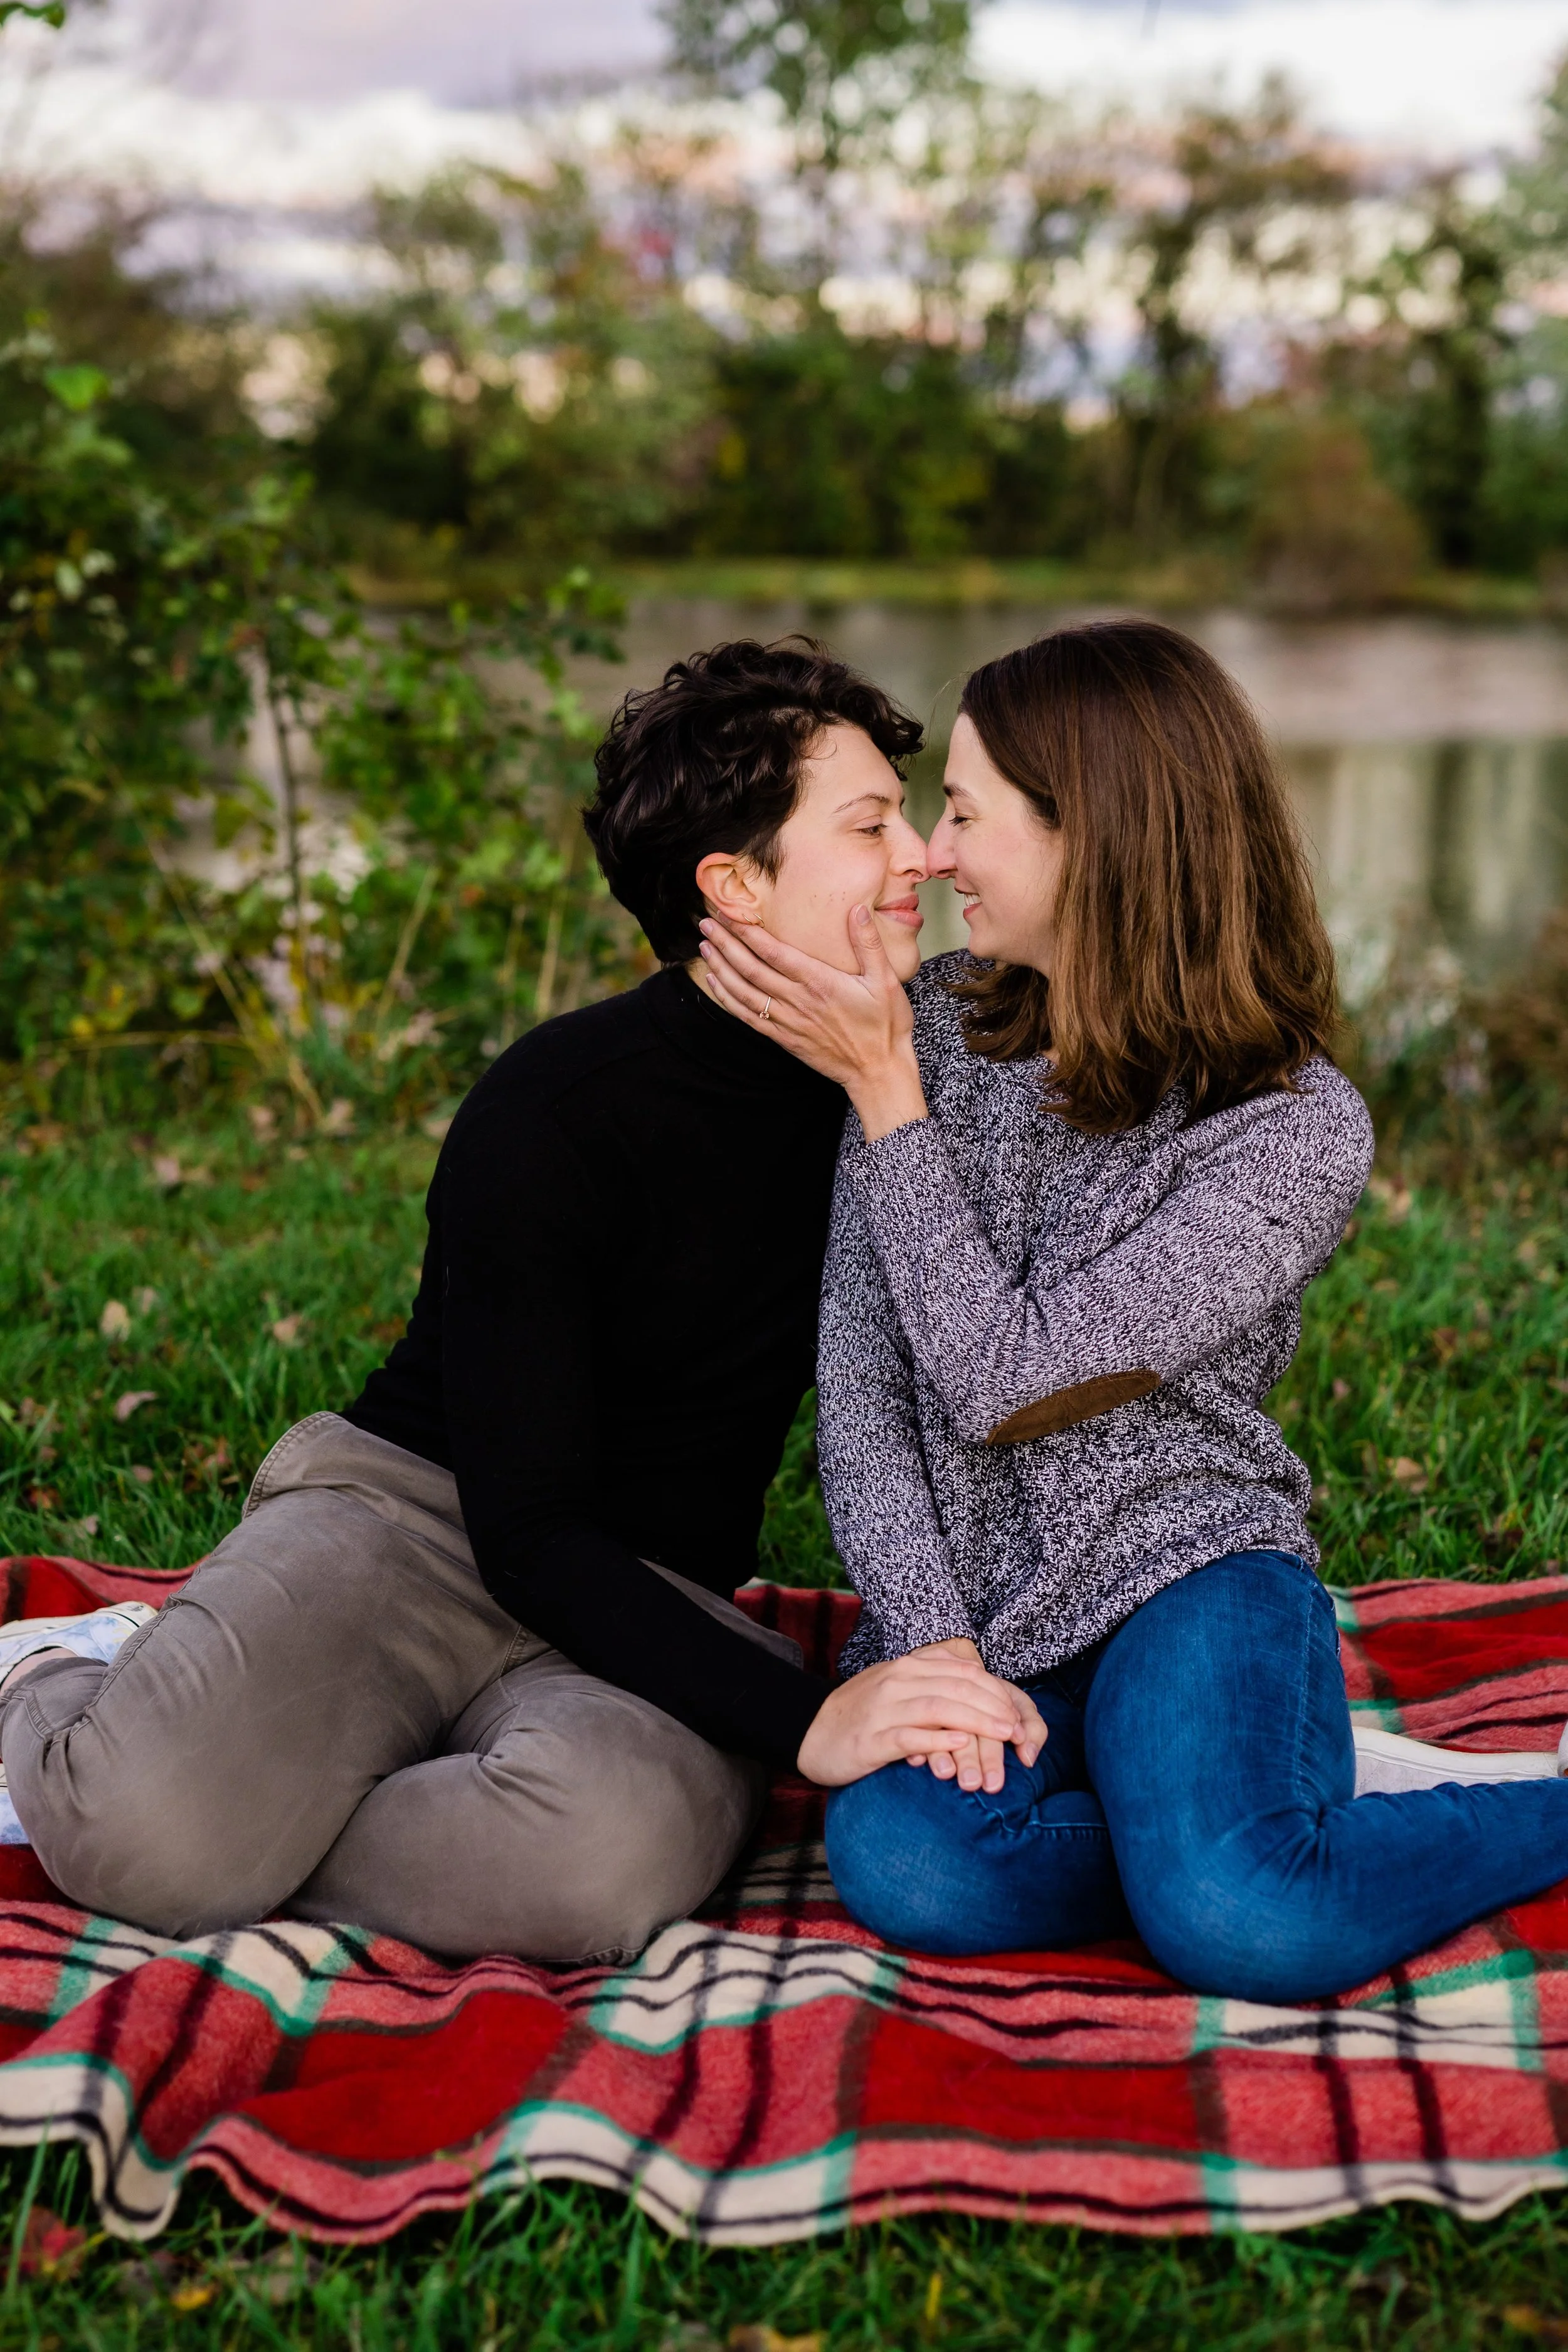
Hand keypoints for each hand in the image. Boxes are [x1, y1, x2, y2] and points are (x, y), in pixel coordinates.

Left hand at [697, 909, 928, 1141]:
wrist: (878, 1071)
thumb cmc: (885, 1025)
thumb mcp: (886, 980)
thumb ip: (868, 943)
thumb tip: (856, 908)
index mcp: (819, 981)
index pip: (773, 951)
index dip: (746, 931)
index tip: (729, 913)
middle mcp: (797, 1000)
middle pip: (750, 968)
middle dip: (725, 943)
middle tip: (706, 923)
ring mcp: (788, 1021)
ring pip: (744, 991)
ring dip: (721, 968)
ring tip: (705, 947)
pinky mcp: (783, 1038)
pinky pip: (748, 1016)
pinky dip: (729, 998)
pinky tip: (716, 983)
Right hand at [797, 1640, 1046, 1792]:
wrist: (809, 1731)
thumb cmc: (861, 1714)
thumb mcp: (896, 1687)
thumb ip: (931, 1682)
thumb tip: (974, 1684)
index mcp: (908, 1666)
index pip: (963, 1671)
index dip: (995, 1691)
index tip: (1017, 1713)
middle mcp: (898, 1680)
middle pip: (958, 1687)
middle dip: (995, 1707)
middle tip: (1019, 1729)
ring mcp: (884, 1708)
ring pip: (939, 1708)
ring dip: (977, 1721)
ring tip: (1004, 1736)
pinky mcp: (872, 1738)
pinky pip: (910, 1736)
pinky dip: (939, 1739)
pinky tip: (961, 1745)